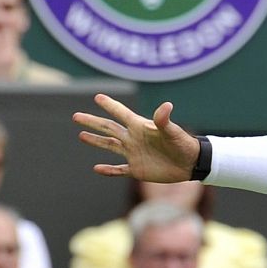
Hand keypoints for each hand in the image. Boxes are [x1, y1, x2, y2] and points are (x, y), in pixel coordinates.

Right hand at [74, 94, 201, 182]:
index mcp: (140, 127)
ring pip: (110, 146)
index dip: (110, 105)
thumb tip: (166, 105)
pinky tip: (96, 168)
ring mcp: (133, 154)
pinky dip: (108, 170)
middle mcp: (133, 139)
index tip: (97, 97)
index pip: (121, 113)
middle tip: (76, 116)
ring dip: (96, 141)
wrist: (190, 164)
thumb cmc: (183, 144)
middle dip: (93, 122)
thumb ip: (164, 120)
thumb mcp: (173, 132)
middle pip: (109, 128)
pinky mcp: (137, 169)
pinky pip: (119, 170)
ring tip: (81, 135)